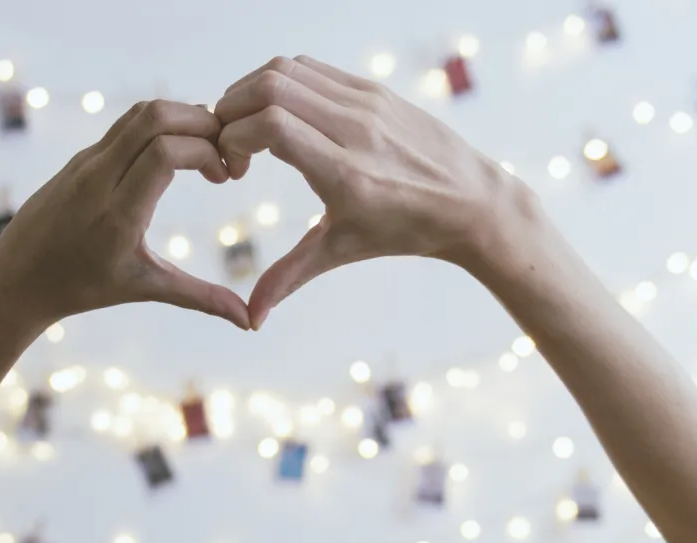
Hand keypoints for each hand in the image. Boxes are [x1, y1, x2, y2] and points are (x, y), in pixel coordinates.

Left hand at [0, 100, 249, 330]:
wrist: (18, 277)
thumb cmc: (82, 287)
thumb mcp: (146, 288)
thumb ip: (200, 298)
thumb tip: (249, 321)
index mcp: (118, 213)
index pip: (166, 152)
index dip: (206, 151)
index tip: (225, 178)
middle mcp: (100, 177)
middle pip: (156, 117)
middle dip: (202, 124)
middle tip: (226, 154)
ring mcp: (88, 160)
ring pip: (141, 112)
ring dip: (182, 118)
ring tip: (208, 150)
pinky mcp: (83, 155)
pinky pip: (127, 124)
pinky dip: (161, 126)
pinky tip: (180, 152)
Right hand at [214, 56, 515, 326]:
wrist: (469, 201)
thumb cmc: (405, 232)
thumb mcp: (342, 251)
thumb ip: (289, 277)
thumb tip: (252, 320)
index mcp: (345, 173)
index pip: (271, 127)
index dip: (235, 138)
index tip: (232, 167)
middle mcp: (355, 129)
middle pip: (270, 88)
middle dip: (231, 110)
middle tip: (227, 145)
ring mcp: (365, 101)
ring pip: (287, 70)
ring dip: (251, 92)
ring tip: (245, 128)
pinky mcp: (372, 87)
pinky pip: (311, 69)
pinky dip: (280, 83)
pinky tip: (277, 115)